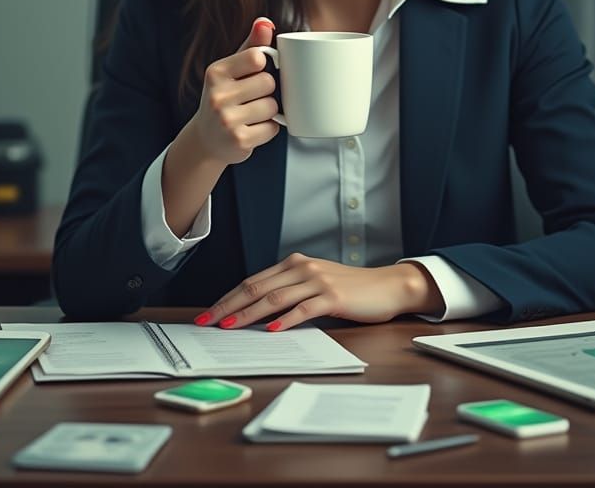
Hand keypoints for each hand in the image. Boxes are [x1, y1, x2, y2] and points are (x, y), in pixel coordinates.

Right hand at [187, 17, 280, 166]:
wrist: (207, 139)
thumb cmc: (224, 98)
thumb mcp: (232, 70)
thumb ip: (251, 46)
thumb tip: (265, 22)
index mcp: (216, 72)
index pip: (257, 57)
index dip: (262, 66)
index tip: (255, 72)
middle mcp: (217, 96)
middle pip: (269, 83)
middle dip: (266, 91)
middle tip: (251, 98)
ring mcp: (227, 120)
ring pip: (273, 106)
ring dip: (269, 111)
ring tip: (251, 114)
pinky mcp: (239, 140)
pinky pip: (272, 128)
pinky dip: (268, 129)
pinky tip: (252, 128)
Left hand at [193, 253, 441, 331]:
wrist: (386, 286)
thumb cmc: (350, 289)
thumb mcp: (315, 284)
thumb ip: (290, 291)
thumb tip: (257, 314)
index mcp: (294, 264)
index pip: (253, 282)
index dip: (228, 297)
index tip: (208, 313)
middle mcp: (302, 268)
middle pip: (257, 288)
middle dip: (229, 306)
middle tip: (208, 322)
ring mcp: (317, 281)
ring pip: (275, 298)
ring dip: (249, 314)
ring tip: (230, 326)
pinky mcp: (332, 296)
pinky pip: (303, 308)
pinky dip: (285, 319)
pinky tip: (271, 329)